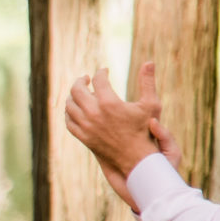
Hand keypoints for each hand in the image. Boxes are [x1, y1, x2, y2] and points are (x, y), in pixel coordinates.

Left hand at [64, 62, 168, 203]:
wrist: (136, 158)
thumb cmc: (146, 130)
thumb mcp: (151, 105)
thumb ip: (148, 82)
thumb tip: (149, 61)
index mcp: (109, 102)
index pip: (98, 79)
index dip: (101, 72)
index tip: (104, 71)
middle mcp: (93, 113)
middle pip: (77, 89)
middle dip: (81, 80)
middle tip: (86, 78)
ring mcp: (85, 126)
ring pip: (69, 104)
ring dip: (73, 95)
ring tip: (80, 92)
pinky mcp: (82, 136)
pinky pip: (68, 120)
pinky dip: (70, 111)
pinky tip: (75, 108)